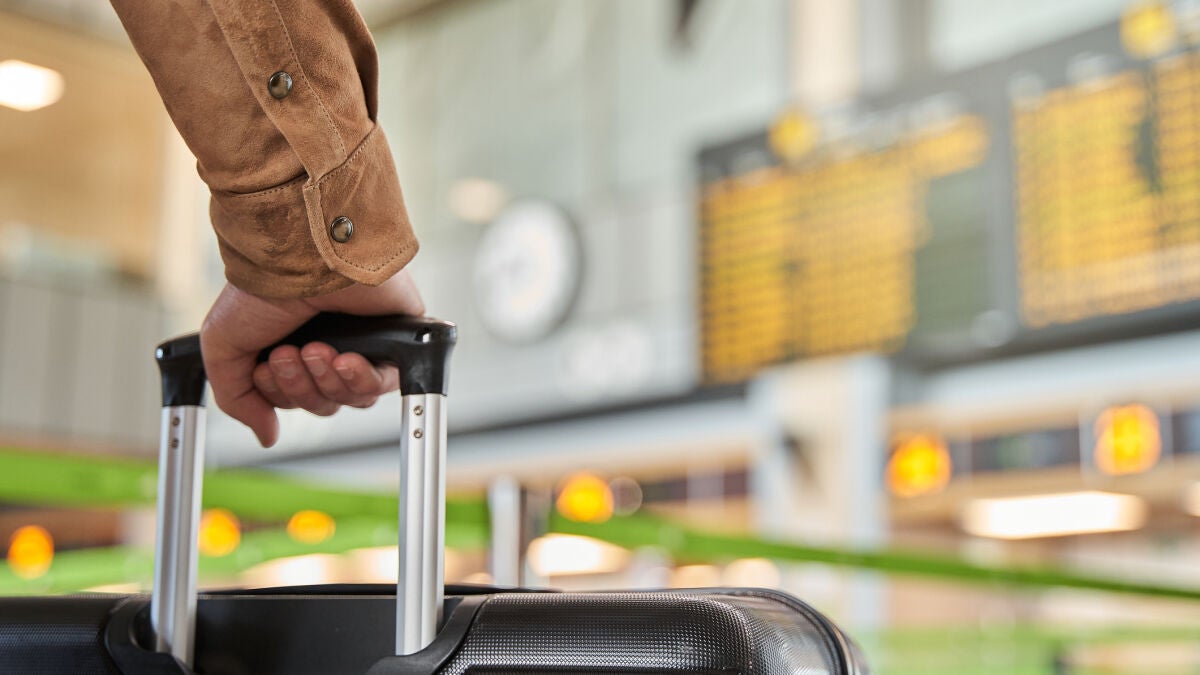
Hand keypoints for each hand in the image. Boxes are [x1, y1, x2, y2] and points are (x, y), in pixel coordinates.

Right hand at [199, 271, 424, 446]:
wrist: (298, 257)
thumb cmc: (259, 290)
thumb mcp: (224, 346)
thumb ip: (237, 398)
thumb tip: (266, 434)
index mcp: (290, 348)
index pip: (293, 400)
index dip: (280, 393)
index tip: (267, 365)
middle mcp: (327, 347)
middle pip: (322, 404)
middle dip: (301, 386)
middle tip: (290, 353)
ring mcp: (361, 344)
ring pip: (351, 399)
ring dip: (327, 381)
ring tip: (315, 348)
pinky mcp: (392, 339)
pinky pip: (384, 383)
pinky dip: (362, 379)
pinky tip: (345, 359)